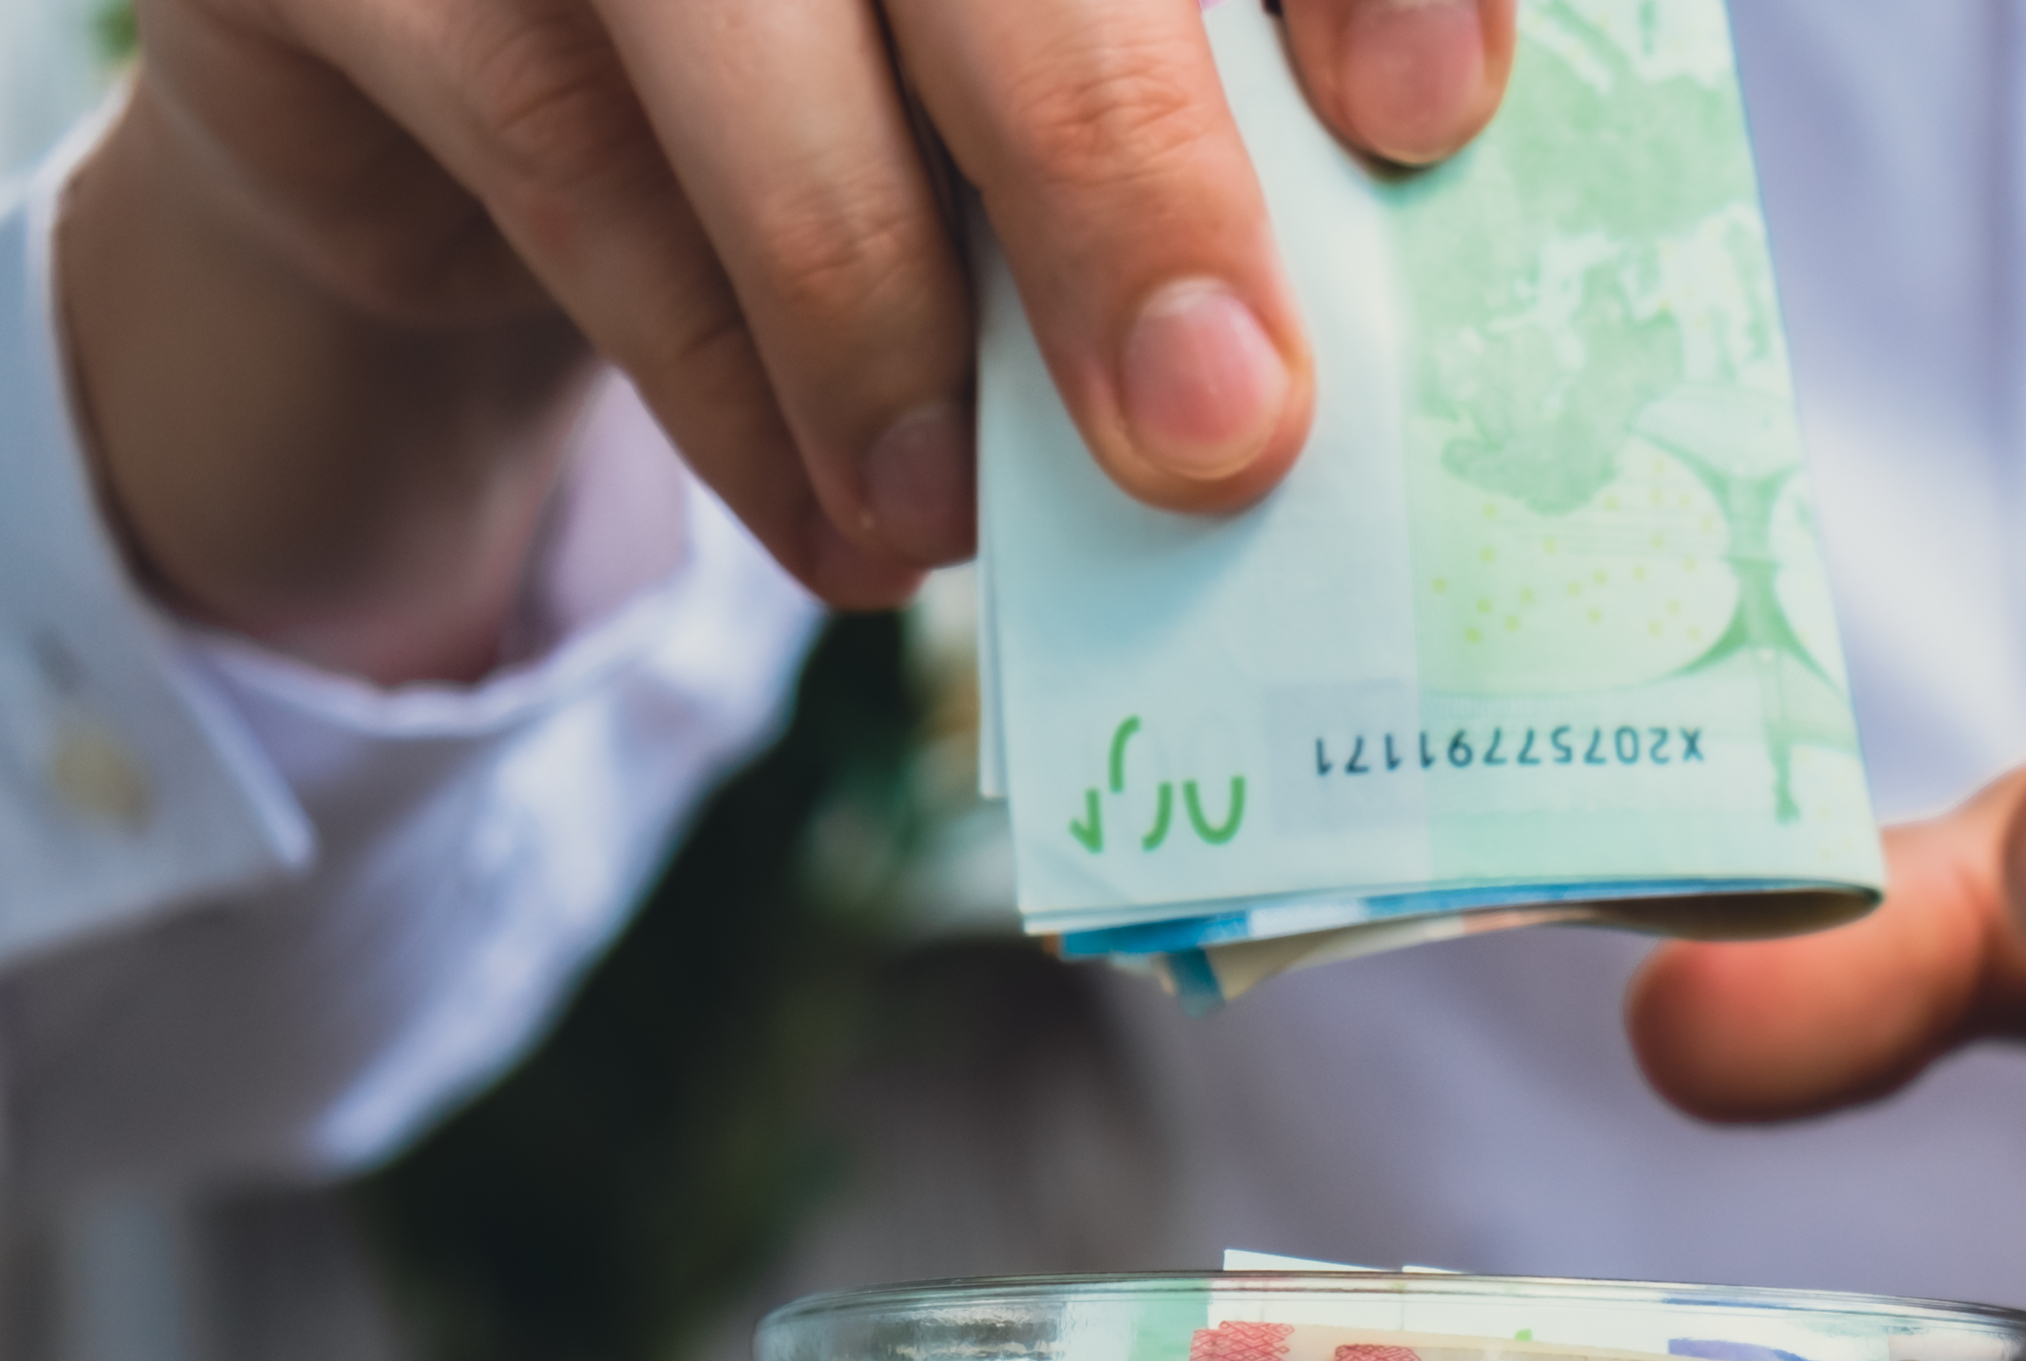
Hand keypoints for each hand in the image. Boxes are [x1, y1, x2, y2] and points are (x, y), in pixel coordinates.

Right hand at [63, 0, 1513, 676]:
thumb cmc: (857, 84)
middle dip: (1112, 166)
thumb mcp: (1031, 92)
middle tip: (1213, 426)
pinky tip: (840, 530)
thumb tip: (1309, 361)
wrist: (477, 93)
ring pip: (742, 31)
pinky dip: (730, 388)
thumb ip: (1183, 139)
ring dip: (883, 320)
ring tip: (966, 519)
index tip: (1432, 122)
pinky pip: (571, 165)